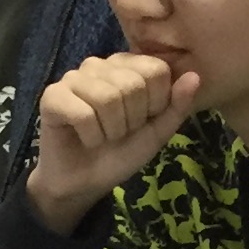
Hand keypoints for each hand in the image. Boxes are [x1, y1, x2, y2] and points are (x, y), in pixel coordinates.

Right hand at [26, 51, 200, 232]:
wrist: (85, 183)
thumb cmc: (120, 152)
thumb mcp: (157, 133)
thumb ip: (177, 106)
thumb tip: (196, 76)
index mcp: (127, 66)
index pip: (156, 70)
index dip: (155, 104)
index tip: (142, 121)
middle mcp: (100, 65)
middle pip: (132, 84)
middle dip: (131, 121)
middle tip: (119, 132)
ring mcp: (73, 78)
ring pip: (107, 98)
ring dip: (111, 131)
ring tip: (103, 136)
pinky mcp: (52, 96)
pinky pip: (82, 113)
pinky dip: (90, 136)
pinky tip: (84, 138)